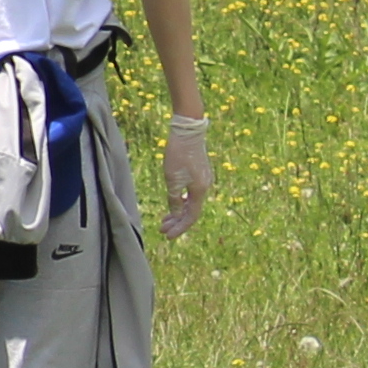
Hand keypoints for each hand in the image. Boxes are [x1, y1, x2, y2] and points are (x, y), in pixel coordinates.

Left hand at [158, 113, 213, 242]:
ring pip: (191, 202)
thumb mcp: (173, 179)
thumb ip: (175, 198)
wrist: (188, 131)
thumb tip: (176, 213)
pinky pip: (191, 193)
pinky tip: (173, 202)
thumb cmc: (179, 155)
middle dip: (177, 222)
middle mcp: (205, 187)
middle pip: (191, 211)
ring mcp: (203, 179)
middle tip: (162, 229)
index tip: (167, 236)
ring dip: (177, 212)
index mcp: (200, 190)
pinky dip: (181, 201)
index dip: (180, 228)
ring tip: (165, 220)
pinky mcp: (199, 172)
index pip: (191, 216)